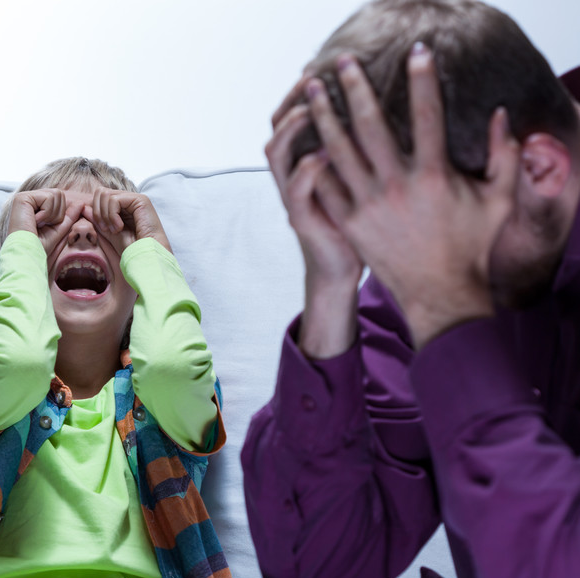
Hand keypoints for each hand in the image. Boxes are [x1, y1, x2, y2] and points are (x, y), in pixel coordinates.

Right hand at [7, 188, 79, 253]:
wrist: (28, 256)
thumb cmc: (39, 248)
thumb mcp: (58, 232)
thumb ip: (68, 217)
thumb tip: (80, 203)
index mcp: (36, 207)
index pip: (60, 200)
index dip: (60, 216)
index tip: (45, 228)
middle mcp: (30, 200)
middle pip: (59, 194)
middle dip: (57, 214)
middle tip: (42, 226)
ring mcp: (25, 198)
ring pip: (56, 194)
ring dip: (52, 214)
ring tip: (38, 224)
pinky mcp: (22, 198)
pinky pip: (49, 197)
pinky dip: (47, 213)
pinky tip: (34, 222)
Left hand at [83, 188, 171, 254]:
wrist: (145, 255)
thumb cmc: (131, 247)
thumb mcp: (109, 233)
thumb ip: (98, 220)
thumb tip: (84, 207)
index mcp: (122, 206)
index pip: (99, 196)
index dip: (96, 211)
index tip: (104, 229)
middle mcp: (128, 200)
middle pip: (101, 192)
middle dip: (99, 211)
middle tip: (107, 228)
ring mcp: (134, 198)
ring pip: (105, 194)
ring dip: (106, 215)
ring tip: (115, 229)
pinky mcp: (140, 200)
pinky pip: (114, 200)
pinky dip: (112, 215)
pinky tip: (120, 227)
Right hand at [266, 76, 361, 358]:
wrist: (341, 270)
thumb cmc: (356, 225)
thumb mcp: (355, 182)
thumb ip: (358, 151)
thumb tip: (383, 111)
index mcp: (304, 164)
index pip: (290, 119)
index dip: (299, 94)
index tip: (320, 69)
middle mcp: (292, 176)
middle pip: (277, 128)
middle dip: (292, 101)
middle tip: (312, 81)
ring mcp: (293, 197)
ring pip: (277, 153)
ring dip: (291, 129)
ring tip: (309, 110)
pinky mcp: (302, 219)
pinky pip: (296, 190)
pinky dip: (306, 170)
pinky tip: (322, 154)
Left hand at [307, 45, 519, 347]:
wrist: (439, 293)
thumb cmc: (471, 245)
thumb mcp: (498, 200)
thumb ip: (503, 156)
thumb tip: (502, 116)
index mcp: (435, 176)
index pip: (427, 115)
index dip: (423, 81)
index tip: (416, 54)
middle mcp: (396, 187)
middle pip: (370, 126)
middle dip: (356, 90)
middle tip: (344, 64)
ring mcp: (368, 205)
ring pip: (339, 151)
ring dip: (324, 117)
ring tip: (312, 93)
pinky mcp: (349, 222)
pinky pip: (325, 184)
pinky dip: (314, 160)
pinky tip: (304, 139)